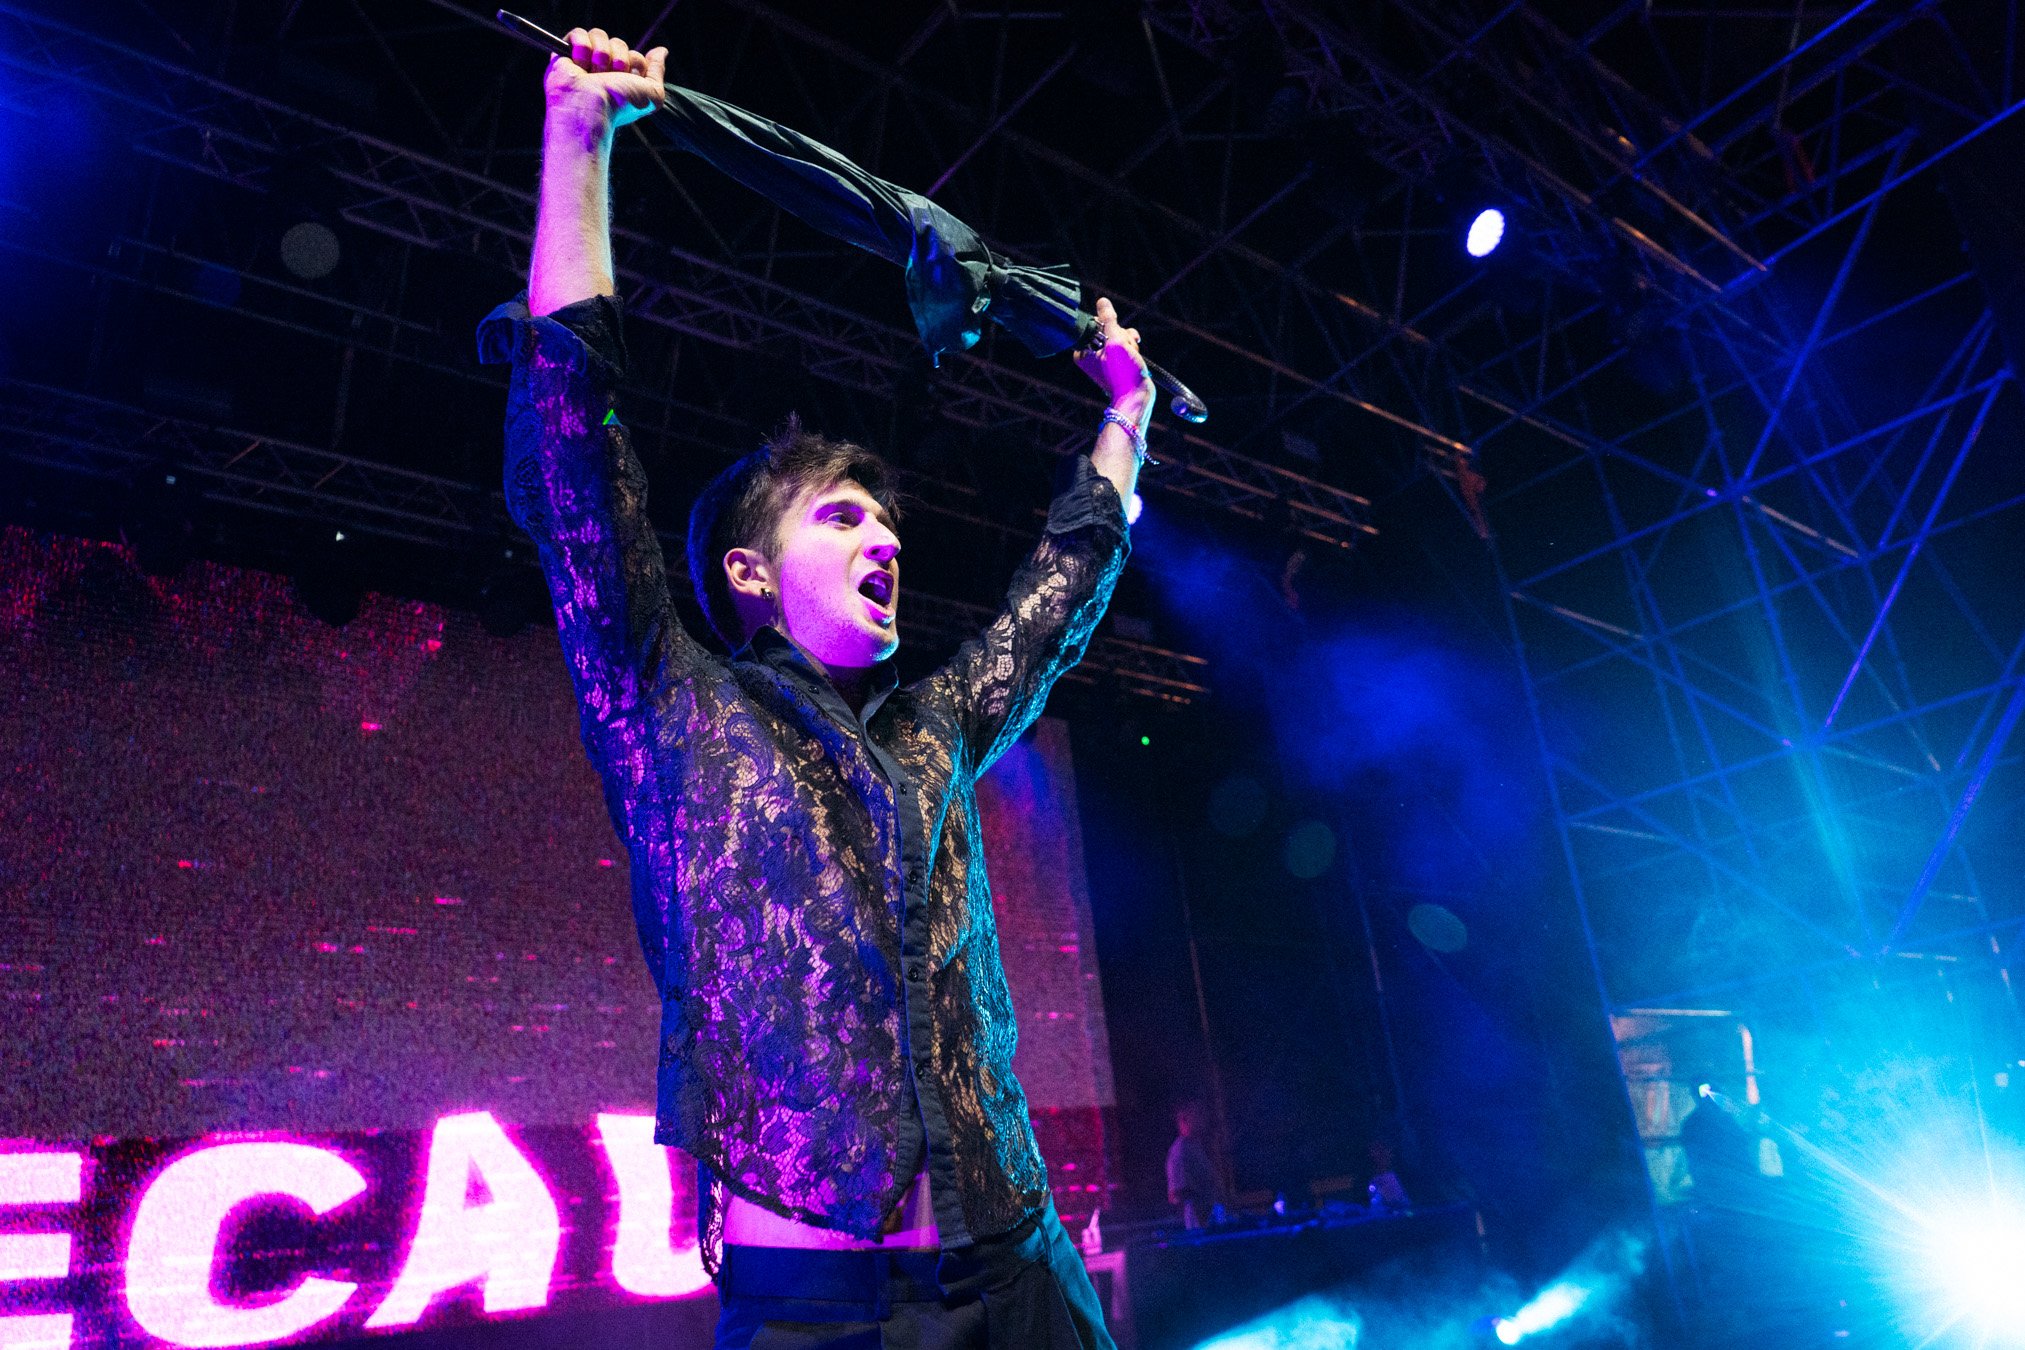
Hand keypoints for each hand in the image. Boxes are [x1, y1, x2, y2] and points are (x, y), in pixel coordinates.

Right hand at [545, 28, 667, 138]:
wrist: (589, 105)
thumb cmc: (619, 105)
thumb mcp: (652, 95)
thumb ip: (658, 72)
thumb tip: (661, 50)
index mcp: (622, 79)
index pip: (634, 55)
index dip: (635, 63)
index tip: (627, 78)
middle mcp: (604, 70)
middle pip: (618, 43)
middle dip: (618, 59)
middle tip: (609, 76)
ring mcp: (584, 60)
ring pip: (599, 35)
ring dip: (601, 53)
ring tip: (593, 72)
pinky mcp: (565, 53)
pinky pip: (578, 33)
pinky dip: (582, 46)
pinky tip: (579, 64)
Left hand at [1073, 296, 1154, 415]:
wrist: (1137, 397)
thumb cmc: (1124, 373)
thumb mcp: (1115, 342)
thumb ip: (1108, 321)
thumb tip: (1102, 301)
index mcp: (1082, 351)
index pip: (1097, 324)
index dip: (1111, 328)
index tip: (1115, 342)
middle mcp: (1090, 354)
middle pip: (1109, 329)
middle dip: (1122, 337)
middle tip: (1125, 352)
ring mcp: (1103, 358)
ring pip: (1119, 336)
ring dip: (1129, 342)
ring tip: (1132, 357)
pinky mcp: (1115, 361)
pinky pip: (1123, 345)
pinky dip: (1131, 348)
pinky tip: (1136, 354)